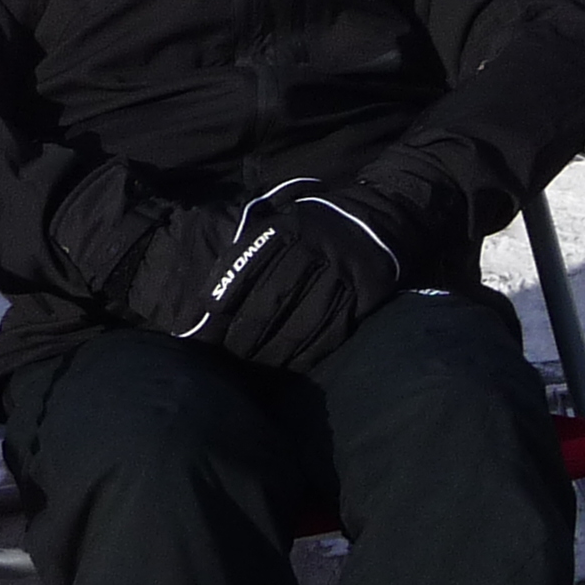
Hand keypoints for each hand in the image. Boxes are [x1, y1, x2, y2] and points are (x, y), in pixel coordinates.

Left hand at [127, 181, 409, 367]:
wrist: (378, 218)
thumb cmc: (313, 231)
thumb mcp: (279, 224)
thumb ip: (247, 256)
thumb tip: (206, 307)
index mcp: (288, 229)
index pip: (248, 267)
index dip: (225, 297)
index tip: (210, 323)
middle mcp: (314, 249)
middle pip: (273, 299)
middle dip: (246, 333)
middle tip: (231, 355)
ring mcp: (342, 272)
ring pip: (303, 320)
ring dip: (276, 349)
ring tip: (258, 366)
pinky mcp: (365, 292)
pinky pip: (333, 330)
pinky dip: (310, 352)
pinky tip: (292, 364)